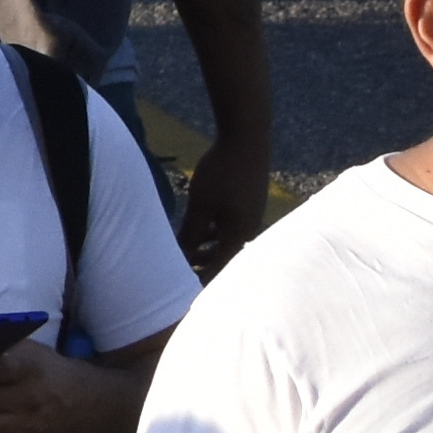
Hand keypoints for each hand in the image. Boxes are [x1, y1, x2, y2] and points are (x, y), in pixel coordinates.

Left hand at [181, 127, 274, 272]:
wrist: (246, 139)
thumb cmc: (222, 172)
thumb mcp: (200, 205)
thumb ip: (191, 233)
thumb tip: (180, 258)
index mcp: (240, 236)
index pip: (221, 270)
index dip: (203, 281)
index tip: (186, 292)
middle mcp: (251, 231)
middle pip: (227, 259)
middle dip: (205, 268)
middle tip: (183, 277)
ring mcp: (251, 217)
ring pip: (228, 243)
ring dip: (208, 251)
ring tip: (187, 256)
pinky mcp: (248, 205)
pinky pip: (231, 228)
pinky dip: (215, 235)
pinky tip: (200, 230)